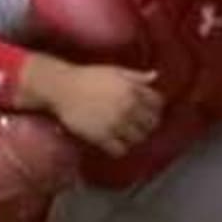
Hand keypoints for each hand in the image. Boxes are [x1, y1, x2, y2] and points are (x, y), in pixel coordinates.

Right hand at [28, 58, 162, 156]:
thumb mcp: (115, 71)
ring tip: (125, 136)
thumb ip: (136, 76)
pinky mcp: (101, 136)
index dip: (154, 108)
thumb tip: (155, 76)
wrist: (62, 88)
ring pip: (138, 139)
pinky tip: (113, 144)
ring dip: (134, 138)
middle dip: (146, 125)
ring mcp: (116, 123)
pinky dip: (119, 149)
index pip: (158, 104)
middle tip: (137, 126)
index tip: (146, 111)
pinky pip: (120, 150)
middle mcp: (129, 107)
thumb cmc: (88, 77)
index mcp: (134, 90)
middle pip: (151, 124)